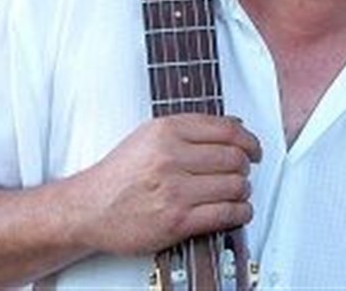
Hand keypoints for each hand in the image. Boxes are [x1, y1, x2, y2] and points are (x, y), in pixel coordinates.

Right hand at [64, 113, 261, 256]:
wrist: (91, 207)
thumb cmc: (120, 172)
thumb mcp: (150, 134)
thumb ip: (191, 127)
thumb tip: (234, 124)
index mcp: (166, 130)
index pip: (226, 129)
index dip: (248, 139)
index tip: (254, 147)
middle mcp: (171, 157)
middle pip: (234, 157)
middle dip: (245, 165)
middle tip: (243, 170)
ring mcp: (175, 189)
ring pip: (234, 185)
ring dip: (243, 190)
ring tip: (238, 190)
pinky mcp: (177, 220)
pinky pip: (225, 214)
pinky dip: (240, 212)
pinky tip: (237, 209)